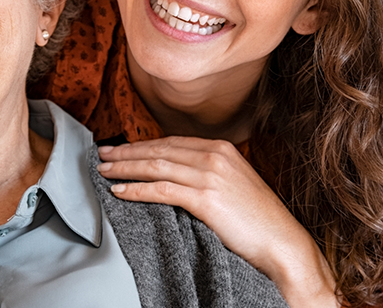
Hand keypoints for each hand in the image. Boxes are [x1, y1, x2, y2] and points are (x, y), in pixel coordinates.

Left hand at [97, 137, 337, 307]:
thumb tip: (173, 172)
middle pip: (158, 150)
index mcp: (221, 148)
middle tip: (102, 155)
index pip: (170, 142)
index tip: (120, 148)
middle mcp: (214, 156)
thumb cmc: (257, 218)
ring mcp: (210, 175)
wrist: (281, 241)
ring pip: (155, 167)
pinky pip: (161, 190)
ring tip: (104, 172)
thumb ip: (206, 171)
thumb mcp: (232, 182)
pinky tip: (120, 192)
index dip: (141, 145)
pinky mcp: (205, 198)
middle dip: (126, 152)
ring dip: (125, 169)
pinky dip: (136, 190)